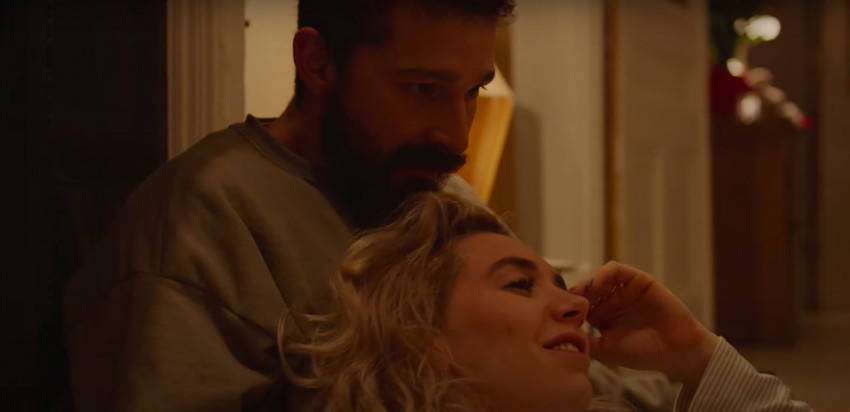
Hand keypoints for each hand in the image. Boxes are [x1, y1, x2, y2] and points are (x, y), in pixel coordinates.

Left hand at [569, 261, 718, 387]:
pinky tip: (595, 285)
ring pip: (598, 278)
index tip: (554, 312)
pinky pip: (616, 270)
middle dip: (574, 293)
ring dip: (586, 282)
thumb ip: (585, 340)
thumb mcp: (606, 349)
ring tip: (579, 292)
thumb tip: (559, 335)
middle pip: (585, 289)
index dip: (566, 307)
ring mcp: (623, 290)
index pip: (577, 306)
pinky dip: (602, 274)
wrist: (675, 351)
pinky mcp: (637, 280)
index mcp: (600, 317)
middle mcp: (610, 301)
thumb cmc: (642, 353)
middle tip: (564, 300)